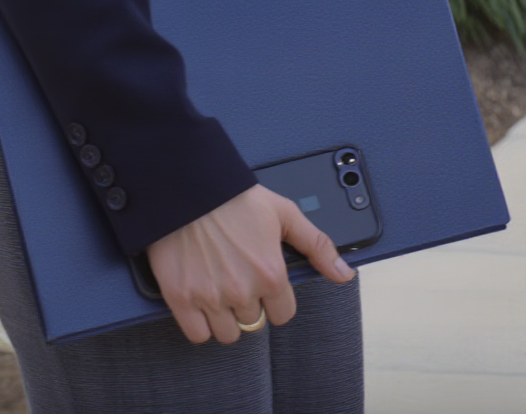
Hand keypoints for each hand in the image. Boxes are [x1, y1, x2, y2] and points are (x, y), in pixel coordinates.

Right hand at [145, 183, 354, 345]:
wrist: (189, 189)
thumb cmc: (236, 199)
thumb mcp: (286, 214)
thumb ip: (317, 246)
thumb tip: (344, 273)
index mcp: (271, 273)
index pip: (283, 314)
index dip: (275, 301)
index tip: (265, 287)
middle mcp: (243, 290)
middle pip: (254, 322)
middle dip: (249, 304)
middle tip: (238, 280)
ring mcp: (210, 297)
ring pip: (227, 333)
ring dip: (226, 318)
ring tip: (220, 292)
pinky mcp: (181, 299)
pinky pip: (198, 334)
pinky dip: (200, 325)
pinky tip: (202, 303)